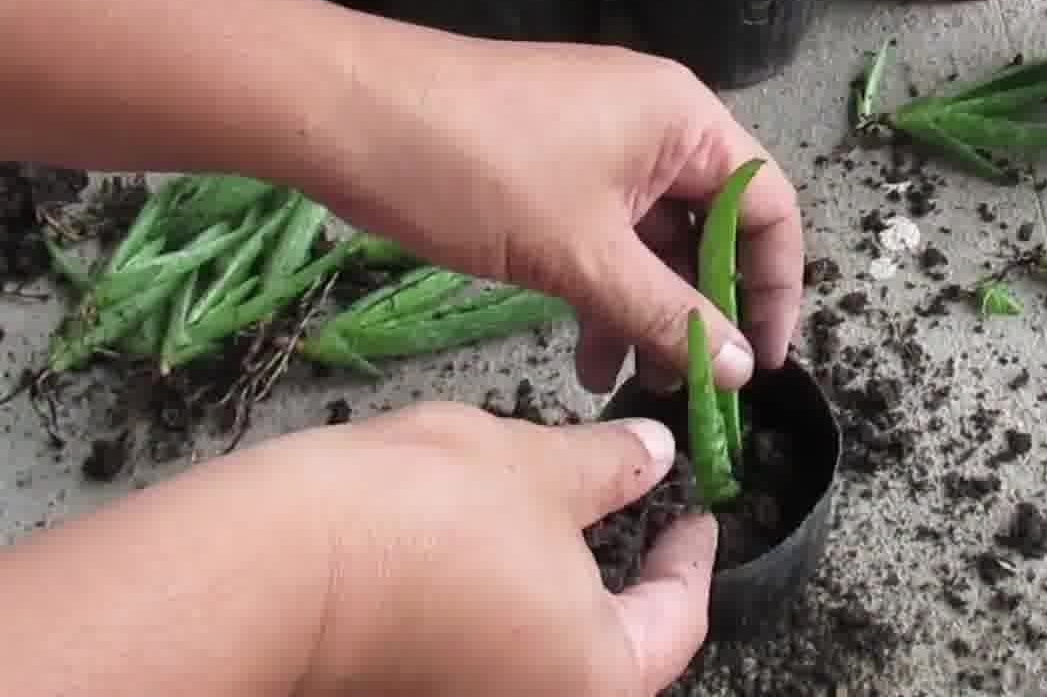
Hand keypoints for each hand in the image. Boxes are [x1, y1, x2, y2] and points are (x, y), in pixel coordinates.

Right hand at [299, 403, 713, 694]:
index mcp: (600, 680)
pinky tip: (481, 560)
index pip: (678, 622)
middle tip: (634, 524)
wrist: (269, 571)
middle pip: (612, 656)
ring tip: (553, 530)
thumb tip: (653, 453)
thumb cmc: (418, 518)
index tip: (695, 517)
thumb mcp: (538, 467)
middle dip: (624, 588)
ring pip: (541, 661)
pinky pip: (478, 664)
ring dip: (555, 603)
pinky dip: (495, 618)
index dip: (690, 559)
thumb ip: (612, 466)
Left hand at [313, 39, 803, 392]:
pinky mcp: (554, 164)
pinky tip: (583, 353)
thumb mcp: (582, 256)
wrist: (343, 113)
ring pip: (653, 240)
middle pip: (712, 227)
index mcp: (685, 121)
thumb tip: (742, 366)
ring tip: (624, 382)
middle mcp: (657, 122)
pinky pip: (605, 234)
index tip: (762, 362)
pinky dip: (602, 290)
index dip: (776, 288)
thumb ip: (669, 314)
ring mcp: (602, 141)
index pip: (769, 206)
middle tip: (688, 385)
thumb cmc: (474, 169)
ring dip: (646, 311)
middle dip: (702, 310)